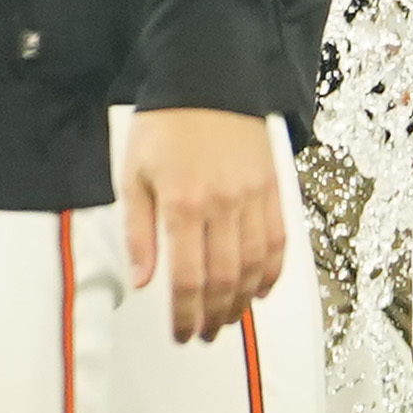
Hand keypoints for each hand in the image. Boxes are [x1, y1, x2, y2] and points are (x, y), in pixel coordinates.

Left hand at [118, 105, 288, 344]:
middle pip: (226, 280)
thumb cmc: (165, 124)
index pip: (187, 279)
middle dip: (215, 316)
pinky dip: (272, 270)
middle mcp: (222, 205)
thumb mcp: (133, 176)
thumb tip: (144, 280)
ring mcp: (252, 197)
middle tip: (205, 334)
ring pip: (255, 266)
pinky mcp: (271, 188)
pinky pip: (278, 239)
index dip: (185, 315)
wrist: (207, 78)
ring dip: (244, 301)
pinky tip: (262, 289)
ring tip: (230, 318)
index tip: (180, 333)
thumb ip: (138, 232)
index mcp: (183, 204)